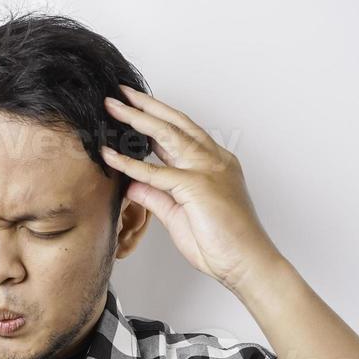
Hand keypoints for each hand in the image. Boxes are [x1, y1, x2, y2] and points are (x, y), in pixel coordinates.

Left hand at [101, 85, 281, 290]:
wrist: (248, 264)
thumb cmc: (223, 244)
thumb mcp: (179, 217)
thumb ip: (157, 197)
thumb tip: (133, 184)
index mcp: (215, 164)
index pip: (182, 133)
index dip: (157, 119)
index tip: (136, 109)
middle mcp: (214, 160)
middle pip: (175, 123)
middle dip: (146, 106)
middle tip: (121, 93)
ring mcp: (207, 170)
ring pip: (167, 134)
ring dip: (138, 118)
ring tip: (114, 106)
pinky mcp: (197, 186)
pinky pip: (155, 172)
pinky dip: (130, 163)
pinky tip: (110, 155)